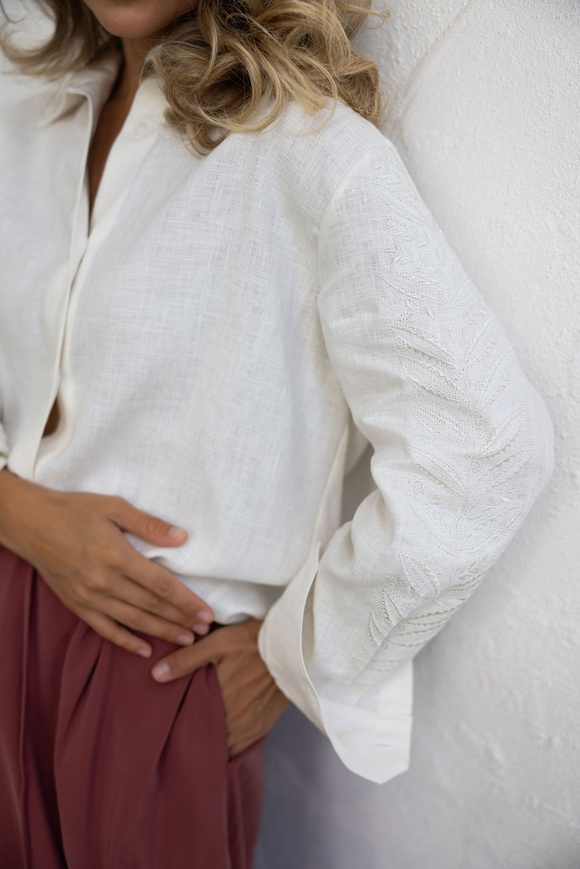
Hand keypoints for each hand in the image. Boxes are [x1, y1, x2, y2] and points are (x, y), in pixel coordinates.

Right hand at [0, 470, 213, 657]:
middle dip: (181, 619)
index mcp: (118, 557)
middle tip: (205, 630)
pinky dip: (126, 641)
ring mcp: (89, 597)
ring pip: (133, 621)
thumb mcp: (114, 507)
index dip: (187, 601)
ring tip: (185, 640)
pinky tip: (145, 649)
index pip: (161, 585)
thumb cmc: (75, 510)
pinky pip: (105, 629)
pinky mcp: (76, 605)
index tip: (207, 613)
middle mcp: (104, 582)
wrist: (31, 524)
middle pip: (151, 606)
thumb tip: (182, 537)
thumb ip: (149, 524)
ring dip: (161, 632)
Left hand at [151, 619, 288, 758]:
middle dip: (195, 744)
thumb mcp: (218, 642)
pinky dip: (231, 745)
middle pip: (208, 742)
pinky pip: (243, 744)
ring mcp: (252, 725)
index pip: (192, 730)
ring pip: (226, 747)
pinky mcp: (265, 724)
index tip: (168, 737)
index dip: (180, 735)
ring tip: (200, 744)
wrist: (295, 646)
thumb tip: (155, 675)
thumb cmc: (254, 641)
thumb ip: (186, 659)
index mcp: (219, 701)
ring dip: (213, 746)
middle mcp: (235, 720)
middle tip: (181, 743)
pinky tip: (223, 739)